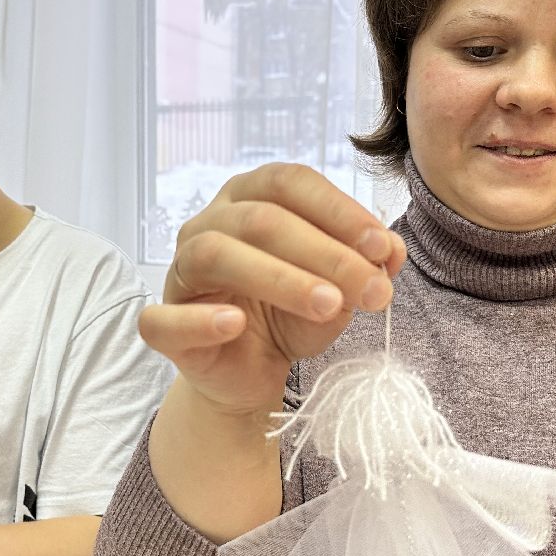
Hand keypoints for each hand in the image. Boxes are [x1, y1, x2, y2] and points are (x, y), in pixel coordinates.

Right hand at [141, 163, 404, 416]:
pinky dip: (201, 320)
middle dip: (325, 253)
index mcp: (249, 198)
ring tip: (329, 305)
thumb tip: (391, 250)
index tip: (381, 247)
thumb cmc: (289, 316)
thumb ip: (365, 266)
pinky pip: (165, 318)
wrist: (251, 372)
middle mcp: (208, 224)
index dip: (338, 210)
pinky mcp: (163, 324)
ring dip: (280, 278)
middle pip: (260, 219)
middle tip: (374, 291)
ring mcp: (180, 272)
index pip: (289, 183)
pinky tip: (235, 324)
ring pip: (216, 254)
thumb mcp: (339, 290)